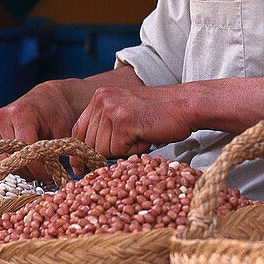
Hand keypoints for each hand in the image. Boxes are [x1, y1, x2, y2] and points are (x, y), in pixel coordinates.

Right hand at [0, 80, 79, 177]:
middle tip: (46, 175)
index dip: (38, 168)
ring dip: (20, 169)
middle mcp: (2, 119)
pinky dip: (13, 164)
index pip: (25, 151)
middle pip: (11, 158)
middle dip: (30, 171)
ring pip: (2, 161)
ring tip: (37, 168)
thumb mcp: (62, 129)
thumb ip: (54, 150)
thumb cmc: (55, 112)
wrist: (46, 99)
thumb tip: (50, 174)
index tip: (50, 176)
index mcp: (20, 114)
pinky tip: (27, 161)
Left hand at [72, 84, 192, 157]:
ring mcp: (112, 110)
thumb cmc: (158, 113)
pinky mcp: (124, 122)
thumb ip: (105, 126)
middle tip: (128, 144)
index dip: (79, 151)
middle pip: (88, 143)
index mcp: (100, 96)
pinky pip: (117, 151)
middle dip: (104, 153)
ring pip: (102, 149)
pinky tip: (144, 137)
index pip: (78, 129)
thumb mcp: (125, 111)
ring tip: (140, 135)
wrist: (185, 105)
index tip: (79, 167)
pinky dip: (132, 150)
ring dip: (122, 150)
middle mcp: (102, 100)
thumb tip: (86, 156)